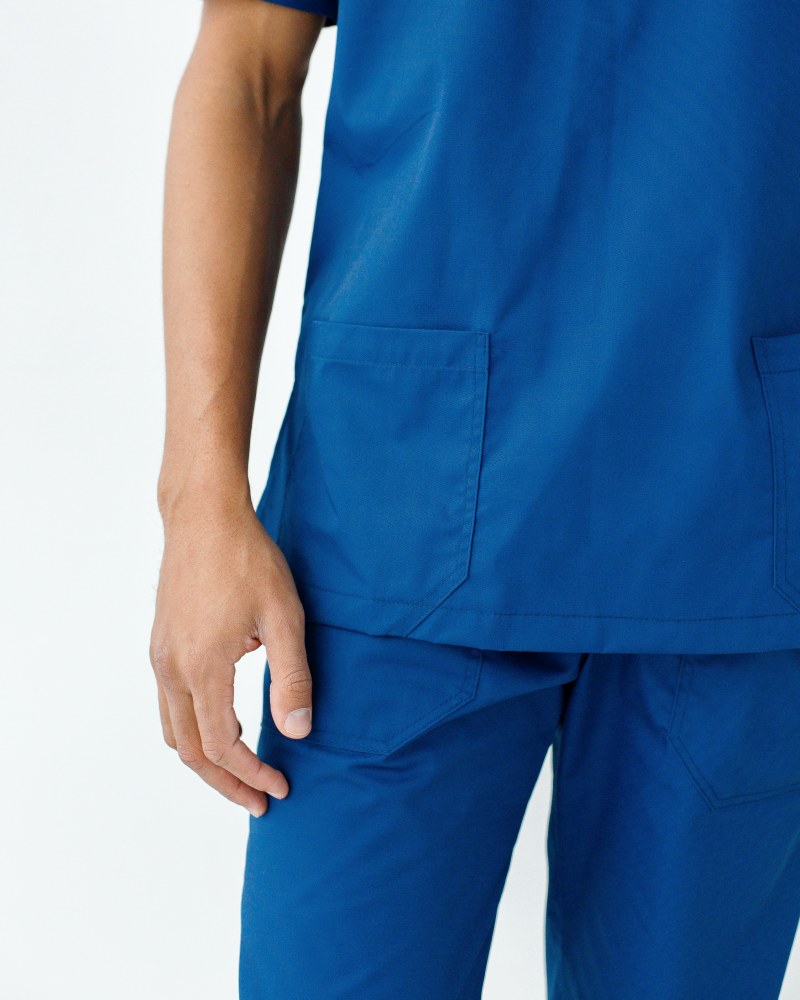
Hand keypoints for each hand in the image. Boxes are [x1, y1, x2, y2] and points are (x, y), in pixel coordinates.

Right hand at [149, 501, 311, 816]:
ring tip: (242, 774)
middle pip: (190, 752)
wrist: (203, 517)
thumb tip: (297, 734)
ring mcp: (160, 657)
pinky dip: (193, 732)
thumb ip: (291, 678)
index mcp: (203, 667)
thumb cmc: (248, 559)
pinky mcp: (160, 645)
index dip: (252, 775)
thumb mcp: (284, 616)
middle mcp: (171, 669)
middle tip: (260, 802)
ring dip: (206, 762)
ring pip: (174, 732)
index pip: (223, 746)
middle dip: (226, 783)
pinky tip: (223, 727)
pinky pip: (169, 707)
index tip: (281, 788)